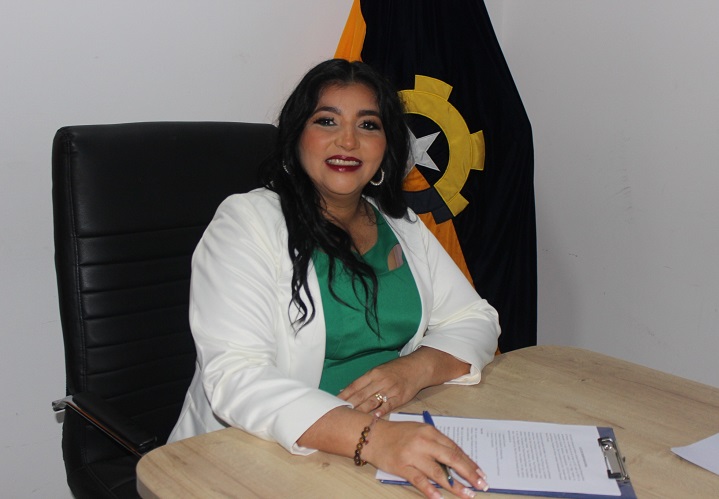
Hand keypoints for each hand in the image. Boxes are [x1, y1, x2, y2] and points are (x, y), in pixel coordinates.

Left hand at [338, 354, 422, 416]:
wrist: (417, 368)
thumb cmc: (395, 370)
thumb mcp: (378, 371)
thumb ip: (363, 382)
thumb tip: (345, 391)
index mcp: (372, 374)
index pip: (355, 386)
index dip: (344, 395)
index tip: (333, 402)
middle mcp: (380, 381)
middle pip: (361, 395)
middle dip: (349, 404)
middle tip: (338, 413)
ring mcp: (390, 389)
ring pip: (373, 401)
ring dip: (361, 410)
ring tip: (351, 417)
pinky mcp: (400, 397)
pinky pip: (389, 404)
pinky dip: (382, 410)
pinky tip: (375, 416)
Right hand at [363, 419, 488, 497]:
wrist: (372, 436)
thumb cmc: (398, 434)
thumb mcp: (419, 432)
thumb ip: (436, 444)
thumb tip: (456, 461)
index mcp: (430, 431)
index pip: (454, 449)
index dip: (469, 462)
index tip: (480, 473)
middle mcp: (423, 442)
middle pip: (451, 459)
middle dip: (469, 473)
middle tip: (481, 485)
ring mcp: (412, 454)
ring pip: (438, 472)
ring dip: (454, 486)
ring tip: (467, 495)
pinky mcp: (402, 466)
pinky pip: (419, 480)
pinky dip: (429, 489)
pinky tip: (439, 497)